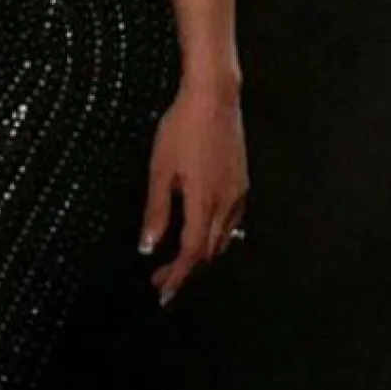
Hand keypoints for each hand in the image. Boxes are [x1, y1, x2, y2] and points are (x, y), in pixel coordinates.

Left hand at [138, 78, 248, 306]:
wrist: (214, 97)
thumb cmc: (182, 128)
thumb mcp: (160, 168)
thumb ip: (156, 210)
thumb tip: (147, 247)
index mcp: (204, 203)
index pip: (191, 253)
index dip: (176, 276)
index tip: (162, 292)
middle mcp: (227, 204)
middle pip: (208, 252)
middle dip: (185, 270)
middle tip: (161, 278)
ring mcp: (238, 194)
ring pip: (221, 239)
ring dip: (200, 254)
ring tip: (178, 260)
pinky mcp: (242, 183)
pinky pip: (231, 222)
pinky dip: (215, 236)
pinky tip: (203, 232)